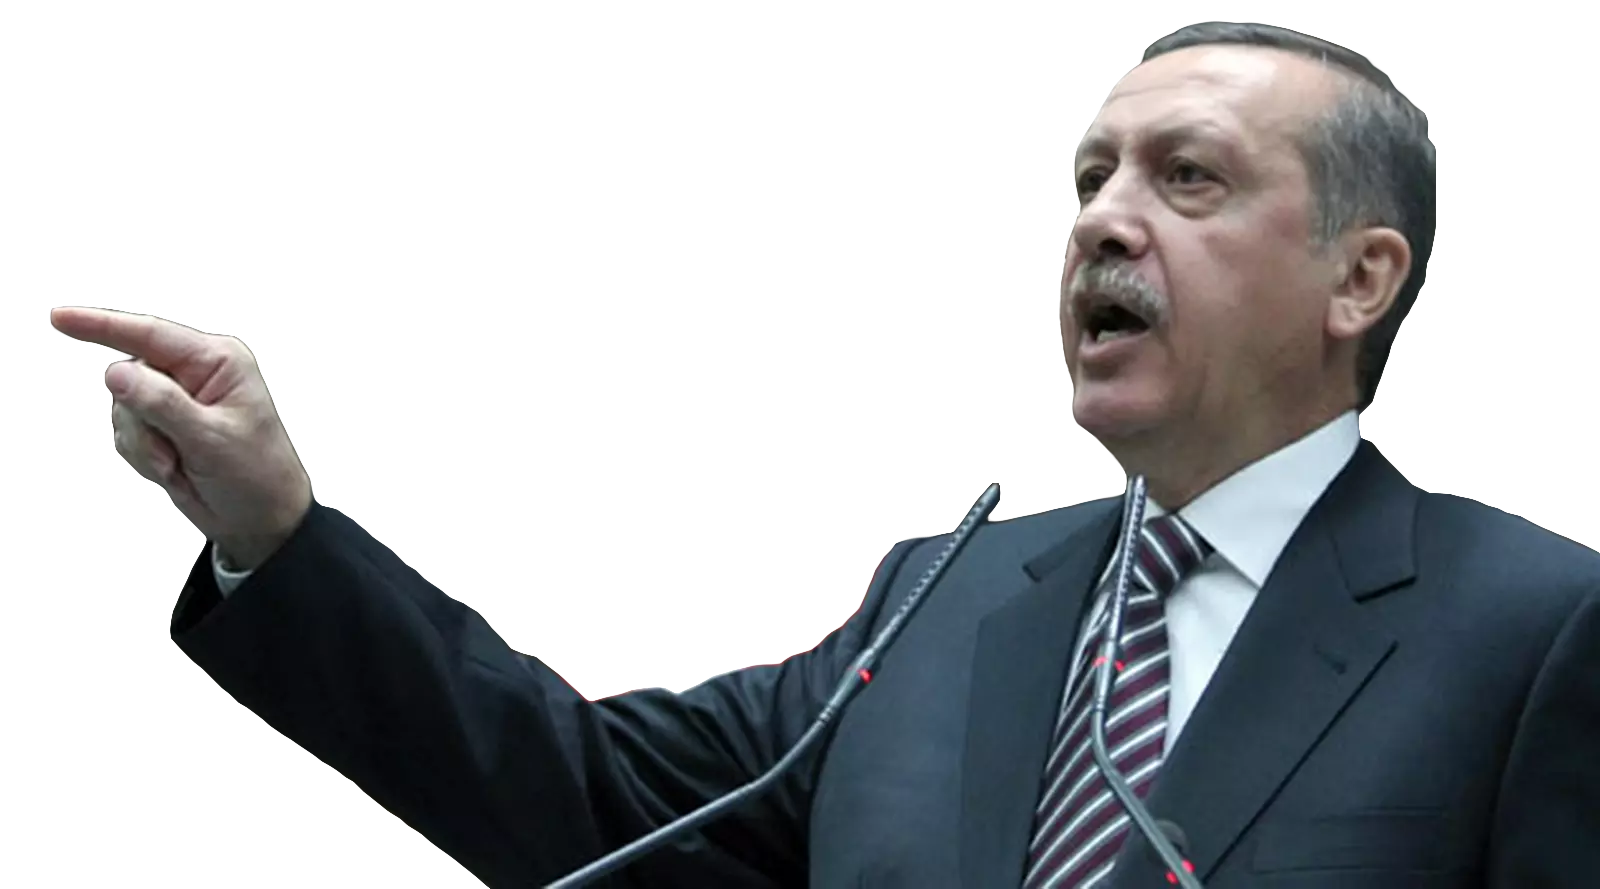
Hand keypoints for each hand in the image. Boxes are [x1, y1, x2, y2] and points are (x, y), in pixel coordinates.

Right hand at [50, 307, 312, 568]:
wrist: (261, 519)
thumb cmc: (256, 474)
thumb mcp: (211, 439)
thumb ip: (162, 404)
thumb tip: (115, 372)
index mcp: (218, 361)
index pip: (150, 334)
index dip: (101, 324)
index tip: (61, 317)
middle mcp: (195, 373)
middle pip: (129, 378)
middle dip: (142, 422)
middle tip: (173, 455)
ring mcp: (176, 401)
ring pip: (123, 411)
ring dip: (145, 446)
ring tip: (181, 465)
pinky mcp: (162, 428)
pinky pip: (126, 436)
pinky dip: (143, 458)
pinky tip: (176, 470)